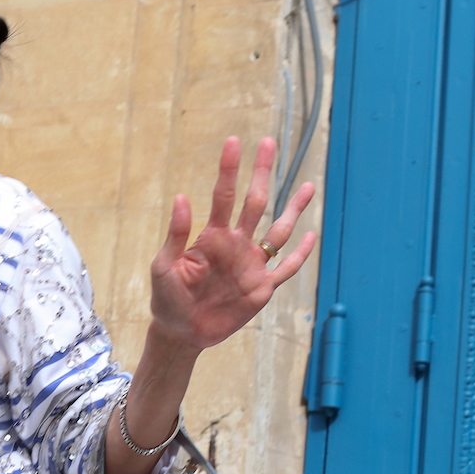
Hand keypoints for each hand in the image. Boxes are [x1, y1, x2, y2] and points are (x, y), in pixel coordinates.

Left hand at [149, 136, 316, 353]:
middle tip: (267, 143)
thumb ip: (176, 235)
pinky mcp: (262, 289)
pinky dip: (299, 254)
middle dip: (261, 173)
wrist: (181, 332)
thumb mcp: (164, 266)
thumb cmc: (167, 298)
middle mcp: (236, 245)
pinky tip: (310, 236)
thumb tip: (182, 197)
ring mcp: (251, 265)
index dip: (229, 170)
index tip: (234, 142)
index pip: (224, 196)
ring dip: (293, 209)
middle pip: (255, 203)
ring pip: (278, 231)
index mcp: (212, 237)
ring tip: (309, 186)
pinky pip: (286, 269)